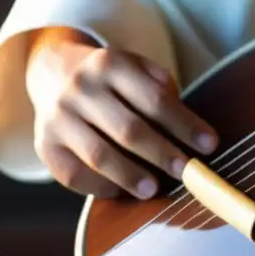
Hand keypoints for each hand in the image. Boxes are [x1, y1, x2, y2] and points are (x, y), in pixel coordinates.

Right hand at [25, 27, 217, 198]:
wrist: (53, 73)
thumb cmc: (112, 79)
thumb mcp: (137, 68)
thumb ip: (162, 90)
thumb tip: (190, 131)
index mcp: (110, 64)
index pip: (154, 99)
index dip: (184, 125)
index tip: (210, 145)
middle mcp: (81, 89)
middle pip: (128, 129)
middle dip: (162, 154)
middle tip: (187, 172)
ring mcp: (58, 118)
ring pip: (99, 155)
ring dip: (131, 176)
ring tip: (154, 189)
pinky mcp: (45, 145)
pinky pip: (74, 174)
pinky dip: (100, 187)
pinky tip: (121, 191)